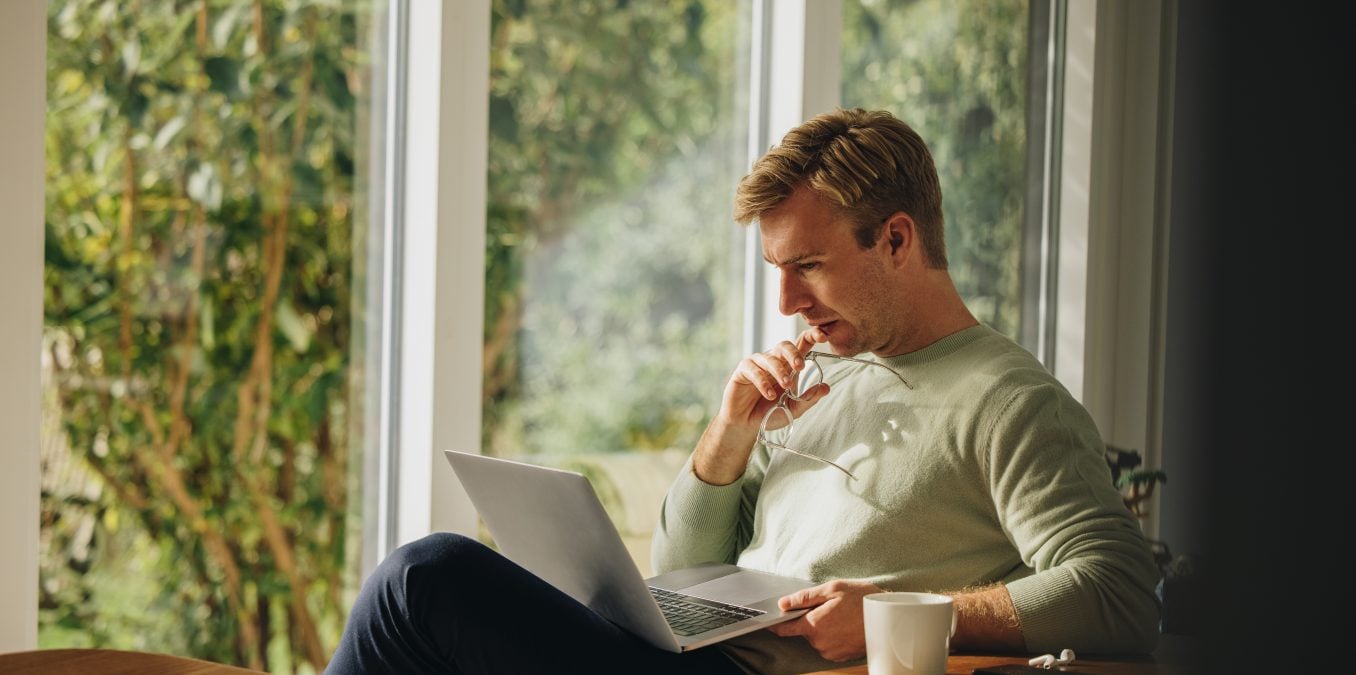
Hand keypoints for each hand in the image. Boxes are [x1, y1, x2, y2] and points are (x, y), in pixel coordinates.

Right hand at [720, 327, 830, 430]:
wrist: (747, 425)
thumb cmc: (770, 413)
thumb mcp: (794, 408)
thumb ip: (808, 398)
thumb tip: (826, 388)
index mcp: (789, 365)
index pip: (802, 344)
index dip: (812, 336)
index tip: (822, 336)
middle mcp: (774, 360)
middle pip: (784, 345)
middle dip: (794, 353)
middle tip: (800, 367)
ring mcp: (758, 364)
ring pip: (770, 358)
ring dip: (780, 372)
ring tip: (786, 386)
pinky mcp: (742, 370)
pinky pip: (754, 370)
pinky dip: (763, 382)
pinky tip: (770, 395)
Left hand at [766, 579, 884, 661]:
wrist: (888, 618)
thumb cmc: (861, 599)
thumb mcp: (832, 589)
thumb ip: (804, 597)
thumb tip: (783, 603)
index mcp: (814, 624)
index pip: (785, 628)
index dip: (777, 624)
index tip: (770, 622)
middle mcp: (820, 642)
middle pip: (805, 630)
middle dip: (812, 618)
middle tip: (830, 606)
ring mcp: (830, 651)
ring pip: (817, 638)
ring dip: (824, 628)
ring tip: (842, 616)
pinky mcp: (840, 656)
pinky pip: (828, 645)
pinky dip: (833, 636)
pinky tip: (846, 626)